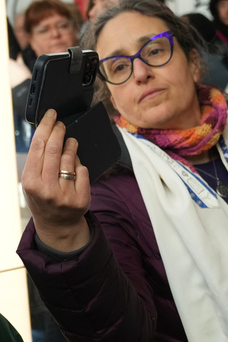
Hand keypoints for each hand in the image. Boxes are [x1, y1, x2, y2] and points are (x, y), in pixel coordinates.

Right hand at [22, 110, 90, 251]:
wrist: (57, 225)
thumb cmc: (42, 198)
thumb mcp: (32, 181)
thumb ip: (37, 161)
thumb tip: (47, 133)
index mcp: (31, 182)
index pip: (39, 147)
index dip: (46, 127)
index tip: (51, 115)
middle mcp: (47, 188)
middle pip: (54, 149)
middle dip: (59, 131)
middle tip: (61, 123)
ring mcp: (65, 194)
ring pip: (70, 159)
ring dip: (71, 146)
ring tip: (70, 141)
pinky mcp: (81, 198)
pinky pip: (82, 171)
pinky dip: (79, 164)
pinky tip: (75, 163)